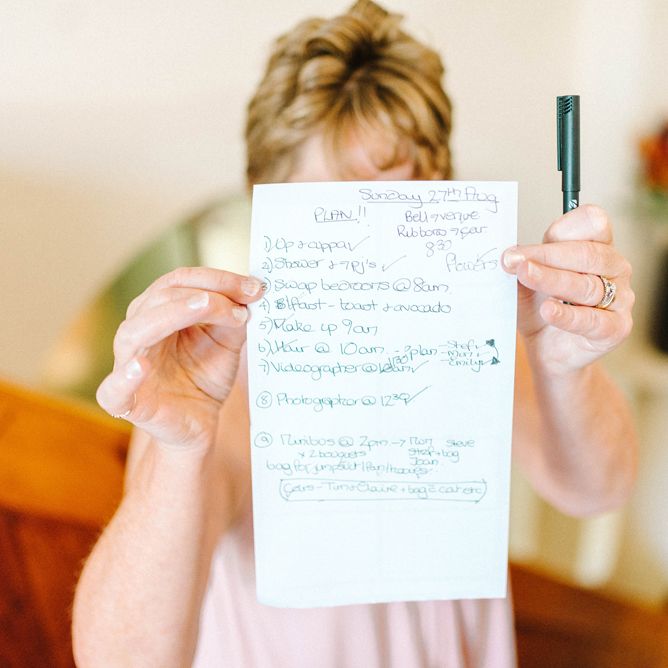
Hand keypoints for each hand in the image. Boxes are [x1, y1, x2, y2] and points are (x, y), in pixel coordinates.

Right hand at [96, 267, 263, 448]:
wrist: (199, 423)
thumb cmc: (205, 377)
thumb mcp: (227, 342)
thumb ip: (234, 317)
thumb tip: (250, 292)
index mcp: (158, 312)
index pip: (180, 282)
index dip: (217, 279)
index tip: (254, 287)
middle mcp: (137, 331)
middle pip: (160, 297)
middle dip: (205, 293)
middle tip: (242, 299)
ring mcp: (127, 365)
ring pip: (135, 331)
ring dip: (171, 314)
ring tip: (204, 305)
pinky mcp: (126, 403)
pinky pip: (114, 389)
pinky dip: (125, 377)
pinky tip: (142, 366)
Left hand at [501, 205, 633, 374]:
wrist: (547, 351)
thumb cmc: (542, 309)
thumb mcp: (527, 282)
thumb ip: (523, 266)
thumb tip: (508, 255)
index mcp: (597, 247)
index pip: (593, 224)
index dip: (564, 227)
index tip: (531, 238)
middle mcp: (614, 269)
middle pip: (587, 254)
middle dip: (546, 255)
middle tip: (513, 260)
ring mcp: (620, 298)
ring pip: (587, 285)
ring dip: (552, 279)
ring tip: (525, 275)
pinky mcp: (616, 328)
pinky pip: (592, 319)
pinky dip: (568, 314)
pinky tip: (548, 310)